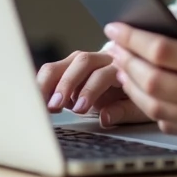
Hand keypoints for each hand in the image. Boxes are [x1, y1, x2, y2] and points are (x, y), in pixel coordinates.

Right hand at [36, 50, 150, 127]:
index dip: (90, 90)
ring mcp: (84, 60)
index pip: (103, 74)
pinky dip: (44, 82)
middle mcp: (102, 58)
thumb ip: (122, 111)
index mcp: (121, 66)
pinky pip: (55, 69)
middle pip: (81, 61)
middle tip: (55, 105)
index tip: (79, 109)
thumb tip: (105, 118)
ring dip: (50, 82)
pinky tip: (39, 97)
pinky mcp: (70, 65)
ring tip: (43, 103)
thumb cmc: (136, 96)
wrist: (136, 80)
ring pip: (64, 62)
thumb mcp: (137, 108)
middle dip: (66, 83)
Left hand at [105, 5, 176, 146]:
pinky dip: (152, 106)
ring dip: (132, 85)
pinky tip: (147, 90)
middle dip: (126, 61)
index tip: (116, 26)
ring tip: (125, 66)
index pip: (165, 50)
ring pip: (155, 106)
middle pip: (152, 80)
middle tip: (114, 45)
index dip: (134, 37)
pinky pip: (171, 123)